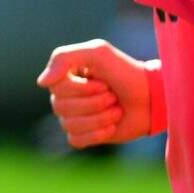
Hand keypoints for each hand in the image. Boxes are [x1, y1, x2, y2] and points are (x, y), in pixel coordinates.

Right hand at [36, 39, 151, 146]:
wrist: (152, 99)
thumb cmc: (126, 72)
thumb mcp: (97, 53)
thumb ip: (63, 58)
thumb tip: (41, 83)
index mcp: (64, 77)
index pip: (56, 88)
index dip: (82, 89)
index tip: (104, 83)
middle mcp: (64, 97)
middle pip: (61, 107)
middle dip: (94, 104)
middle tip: (113, 97)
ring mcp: (73, 117)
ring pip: (69, 124)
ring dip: (99, 118)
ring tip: (116, 110)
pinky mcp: (84, 135)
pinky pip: (76, 140)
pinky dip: (96, 134)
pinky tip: (111, 127)